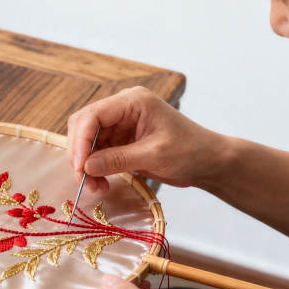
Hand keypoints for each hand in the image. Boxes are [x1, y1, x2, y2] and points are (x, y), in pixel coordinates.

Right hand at [66, 86, 222, 192]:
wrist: (208, 162)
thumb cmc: (189, 151)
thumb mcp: (154, 155)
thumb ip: (119, 159)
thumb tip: (86, 167)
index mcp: (132, 101)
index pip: (93, 115)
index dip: (81, 141)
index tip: (80, 167)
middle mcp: (123, 109)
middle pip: (84, 126)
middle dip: (80, 153)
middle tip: (84, 180)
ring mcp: (121, 125)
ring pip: (88, 142)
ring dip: (86, 165)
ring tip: (95, 187)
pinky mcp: (122, 141)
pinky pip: (98, 153)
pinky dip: (95, 169)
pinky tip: (101, 183)